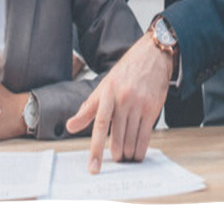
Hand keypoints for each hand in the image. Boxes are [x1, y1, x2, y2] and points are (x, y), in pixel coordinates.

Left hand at [65, 33, 171, 173]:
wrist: (151, 56)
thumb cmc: (125, 72)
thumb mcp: (103, 86)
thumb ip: (87, 109)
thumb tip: (70, 126)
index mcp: (107, 93)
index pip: (99, 125)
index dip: (95, 149)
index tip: (93, 167)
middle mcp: (123, 99)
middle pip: (117, 137)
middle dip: (116, 155)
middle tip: (114, 160)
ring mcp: (139, 104)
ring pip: (131, 140)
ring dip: (128, 154)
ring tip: (125, 157)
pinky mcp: (153, 108)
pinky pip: (146, 136)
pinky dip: (140, 149)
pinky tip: (137, 153)